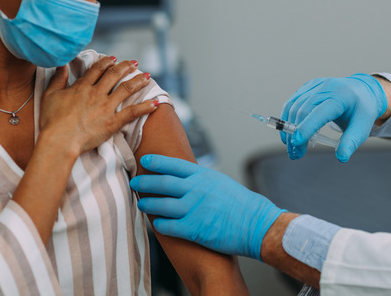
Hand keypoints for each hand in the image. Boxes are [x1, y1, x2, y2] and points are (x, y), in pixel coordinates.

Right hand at [40, 56, 157, 156]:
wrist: (59, 141)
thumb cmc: (51, 121)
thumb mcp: (50, 95)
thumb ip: (58, 79)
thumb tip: (61, 65)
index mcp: (82, 87)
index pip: (97, 70)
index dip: (106, 62)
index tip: (113, 58)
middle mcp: (96, 93)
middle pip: (114, 75)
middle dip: (126, 67)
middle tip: (134, 63)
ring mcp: (106, 107)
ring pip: (126, 89)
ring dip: (138, 81)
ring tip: (147, 76)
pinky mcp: (113, 122)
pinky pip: (133, 112)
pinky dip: (145, 107)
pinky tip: (155, 102)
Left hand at [130, 155, 284, 259]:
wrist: (256, 224)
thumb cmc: (241, 204)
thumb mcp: (220, 182)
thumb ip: (201, 180)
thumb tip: (185, 178)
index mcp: (202, 176)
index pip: (173, 165)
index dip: (156, 162)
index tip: (145, 160)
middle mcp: (195, 190)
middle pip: (161, 183)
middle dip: (144, 183)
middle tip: (135, 183)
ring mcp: (193, 209)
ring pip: (160, 205)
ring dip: (148, 204)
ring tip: (141, 204)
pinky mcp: (193, 229)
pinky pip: (168, 226)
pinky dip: (159, 225)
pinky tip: (157, 224)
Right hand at [281, 73, 386, 161]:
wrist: (361, 92)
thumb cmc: (361, 110)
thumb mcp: (362, 127)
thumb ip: (351, 142)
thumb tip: (341, 157)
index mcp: (341, 95)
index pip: (320, 111)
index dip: (307, 127)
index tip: (297, 142)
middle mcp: (326, 87)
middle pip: (303, 110)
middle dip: (295, 134)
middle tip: (296, 153)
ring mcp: (315, 86)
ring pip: (294, 106)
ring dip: (288, 129)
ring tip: (292, 148)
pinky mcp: (307, 88)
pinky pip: (292, 103)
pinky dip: (288, 119)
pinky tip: (290, 134)